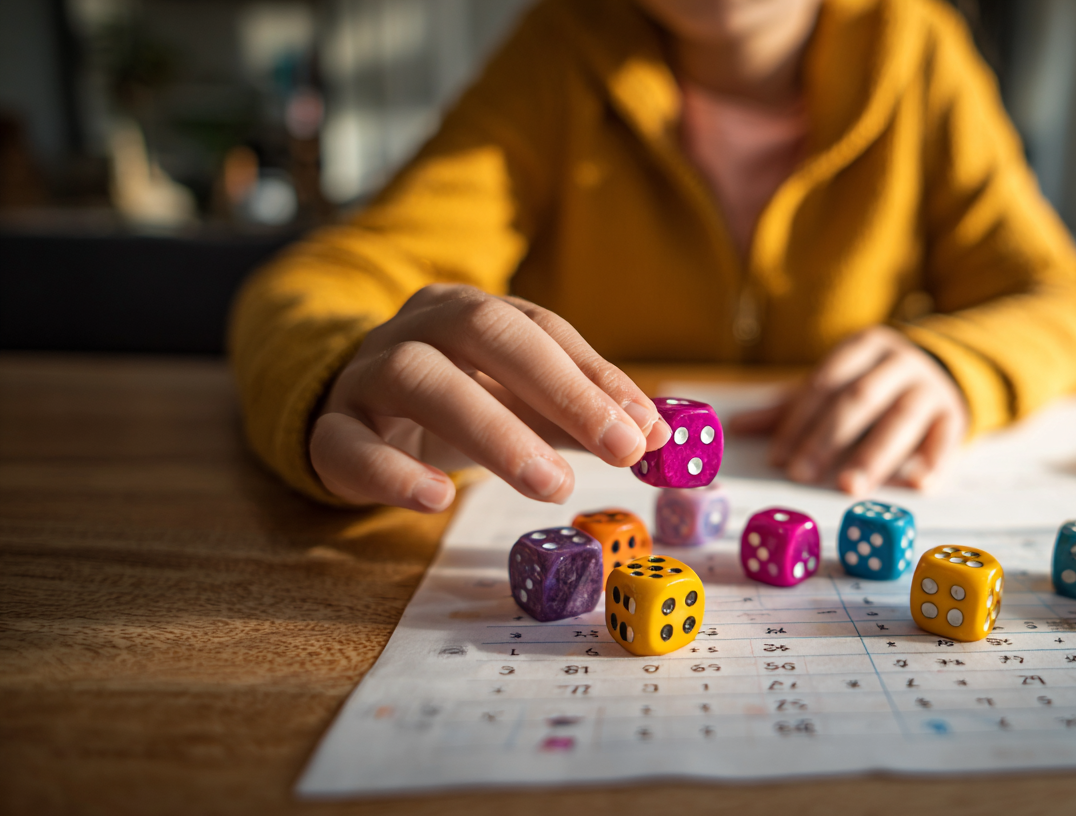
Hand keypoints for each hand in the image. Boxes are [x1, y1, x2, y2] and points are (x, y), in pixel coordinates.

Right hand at [310, 284, 669, 511]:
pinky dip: (393, 471)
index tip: (649, 428)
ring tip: (553, 485)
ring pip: (419, 379)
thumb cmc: (453, 405)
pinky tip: (438, 499)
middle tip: (620, 449)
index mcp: (470, 311)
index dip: (597, 375)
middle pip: (485, 332)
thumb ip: (578, 417)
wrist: (349, 417)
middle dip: (561, 389)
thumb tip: (654, 437)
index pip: (542, 329)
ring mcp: (365, 373)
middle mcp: (417, 327)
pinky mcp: (329, 429)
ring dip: (493, 430)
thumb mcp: (518, 403)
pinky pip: (348, 443)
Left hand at [730, 326, 966, 494]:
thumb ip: (790, 408)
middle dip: (828, 438)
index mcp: (863, 347)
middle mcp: (899, 362)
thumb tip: (737, 428)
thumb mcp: (835, 386)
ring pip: (901, 418)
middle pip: (859, 399)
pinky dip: (934, 462)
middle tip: (802, 474)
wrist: (949, 372)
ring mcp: (931, 387)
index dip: (798, 420)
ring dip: (875, 455)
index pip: (823, 382)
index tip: (778, 457)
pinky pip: (946, 438)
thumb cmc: (875, 385)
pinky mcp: (956, 414)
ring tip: (850, 488)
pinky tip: (917, 486)